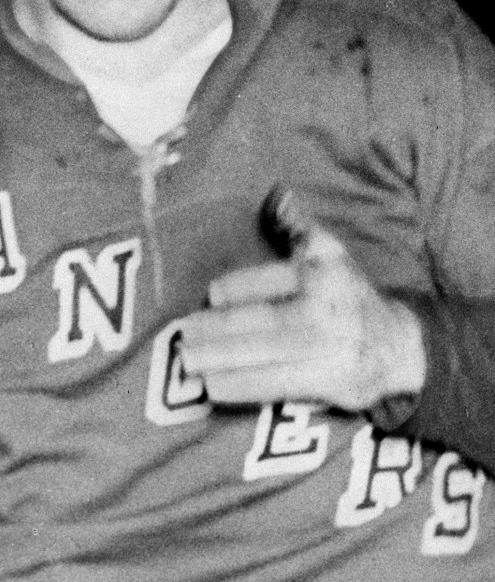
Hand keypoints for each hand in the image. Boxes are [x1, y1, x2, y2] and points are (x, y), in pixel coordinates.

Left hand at [180, 191, 425, 411]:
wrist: (398, 346)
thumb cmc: (347, 294)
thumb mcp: (330, 252)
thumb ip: (298, 225)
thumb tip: (275, 195)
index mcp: (321, 272)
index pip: (270, 280)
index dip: (237, 288)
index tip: (211, 295)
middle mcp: (324, 309)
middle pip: (260, 321)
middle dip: (217, 329)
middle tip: (183, 333)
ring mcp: (327, 348)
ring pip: (263, 354)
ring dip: (220, 359)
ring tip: (187, 361)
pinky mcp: (329, 382)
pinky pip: (275, 385)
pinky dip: (242, 386)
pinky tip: (213, 386)